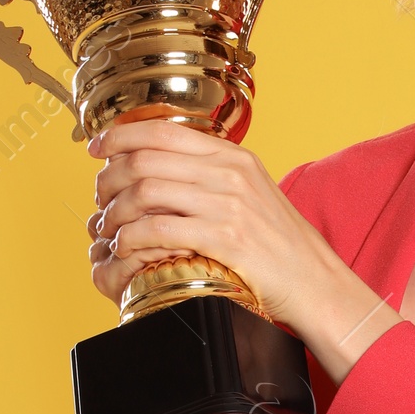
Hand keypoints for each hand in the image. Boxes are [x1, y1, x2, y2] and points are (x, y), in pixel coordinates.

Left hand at [87, 121, 399, 379]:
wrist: (317, 283)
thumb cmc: (282, 247)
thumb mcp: (253, 194)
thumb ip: (214, 176)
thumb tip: (166, 169)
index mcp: (234, 156)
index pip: (163, 130)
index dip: (120, 135)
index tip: (97, 148)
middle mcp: (230, 173)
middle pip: (146, 159)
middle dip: (109, 178)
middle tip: (99, 198)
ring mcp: (228, 205)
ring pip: (146, 191)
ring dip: (115, 211)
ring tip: (108, 227)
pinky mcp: (225, 239)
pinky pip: (158, 229)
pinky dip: (131, 237)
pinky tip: (124, 247)